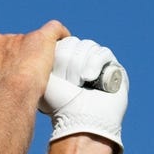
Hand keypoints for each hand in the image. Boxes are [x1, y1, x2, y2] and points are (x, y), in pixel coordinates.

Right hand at [0, 20, 70, 97]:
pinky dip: (60, 35)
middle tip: (25, 72)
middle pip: (10, 41)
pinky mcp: (40, 38)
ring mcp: (18, 38)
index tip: (1, 55)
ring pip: (32, 41)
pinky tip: (63, 42)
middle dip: (18, 53)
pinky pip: (54, 30)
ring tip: (43, 71)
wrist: (8, 96)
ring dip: (37, 52)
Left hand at [39, 36, 128, 153]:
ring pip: (88, 46)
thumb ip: (41, 57)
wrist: (80, 119)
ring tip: (79, 83)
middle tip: (68, 82)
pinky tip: (89, 78)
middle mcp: (81, 63)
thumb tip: (40, 35)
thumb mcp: (44, 78)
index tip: (56, 75)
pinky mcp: (113, 68)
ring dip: (80, 66)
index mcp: (64, 64)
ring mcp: (98, 64)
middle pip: (75, 43)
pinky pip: (103, 53)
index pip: (62, 43)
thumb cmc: (59, 103)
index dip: (59, 55)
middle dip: (69, 63)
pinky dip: (94, 64)